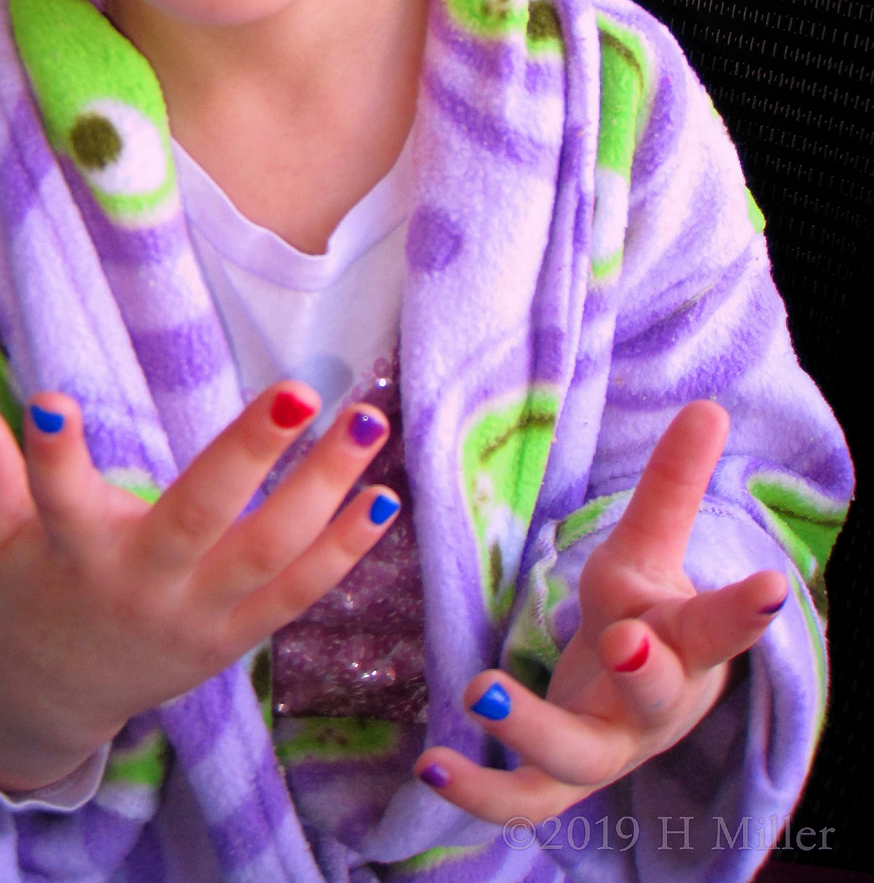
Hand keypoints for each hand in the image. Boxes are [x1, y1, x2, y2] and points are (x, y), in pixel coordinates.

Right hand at [0, 367, 398, 792]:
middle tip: (299, 390)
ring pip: (269, 554)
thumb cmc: (30, 585)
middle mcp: (139, 584)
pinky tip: (381, 496)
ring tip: (366, 422)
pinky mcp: (239, 638)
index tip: (53, 399)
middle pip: (197, 519)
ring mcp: (198, 617)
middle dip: (249, 456)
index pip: (54, 495)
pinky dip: (344, 550)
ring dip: (324, 491)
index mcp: (69, 551)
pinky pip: (299, 594)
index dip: (49, 453)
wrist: (61, 696)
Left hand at [414, 401, 787, 819]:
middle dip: (644, 670)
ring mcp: (607, 750)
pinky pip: (524, 799)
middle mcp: (654, 706)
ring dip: (533, 726)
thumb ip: (672, 485)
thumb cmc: (645, 620)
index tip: (772, 585)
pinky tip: (432, 765)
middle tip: (621, 638)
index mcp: (685, 642)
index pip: (719, 624)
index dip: (746, 610)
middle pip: (656, 693)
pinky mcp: (559, 781)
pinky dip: (481, 791)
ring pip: (579, 754)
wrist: (633, 711)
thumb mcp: (647, 552)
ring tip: (480, 690)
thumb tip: (710, 405)